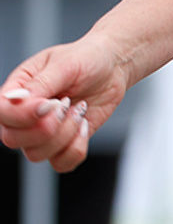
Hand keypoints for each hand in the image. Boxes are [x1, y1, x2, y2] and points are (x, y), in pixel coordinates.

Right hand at [0, 35, 128, 169]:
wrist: (111, 69)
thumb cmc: (84, 60)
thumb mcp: (63, 64)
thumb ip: (41, 83)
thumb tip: (16, 98)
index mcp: (15, 93)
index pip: (1, 114)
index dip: (22, 116)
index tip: (51, 103)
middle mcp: (24, 116)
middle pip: (12, 140)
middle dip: (46, 128)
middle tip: (66, 105)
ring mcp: (43, 133)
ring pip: (36, 154)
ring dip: (64, 136)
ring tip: (77, 111)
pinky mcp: (64, 144)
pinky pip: (61, 163)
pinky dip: (76, 148)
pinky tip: (85, 125)